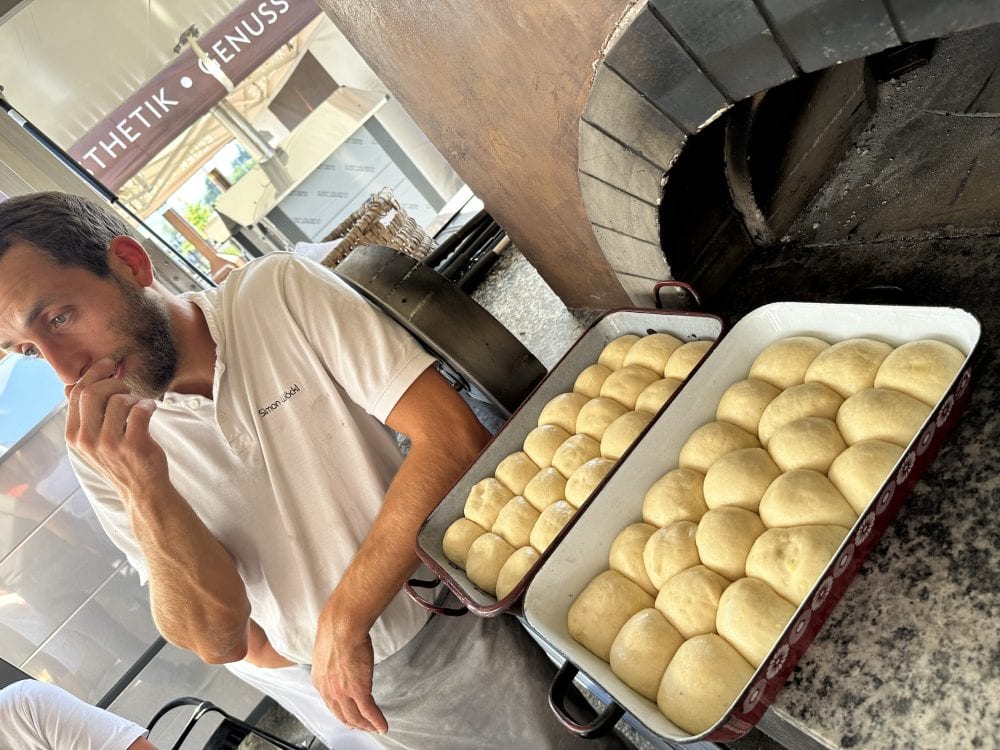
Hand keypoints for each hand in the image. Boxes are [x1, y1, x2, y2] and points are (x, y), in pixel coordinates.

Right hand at [64, 357, 166, 497]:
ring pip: (119, 400)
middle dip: (112, 382)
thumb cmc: (119, 459)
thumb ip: (82, 415)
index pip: (76, 394)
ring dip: (133, 397)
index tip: (108, 365)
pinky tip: (151, 409)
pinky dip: (148, 404)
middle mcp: (87, 440)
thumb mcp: (92, 440)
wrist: (142, 489)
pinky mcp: (134, 445)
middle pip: (92, 392)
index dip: (93, 374)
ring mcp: (110, 444)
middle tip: (126, 388)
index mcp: (74, 436)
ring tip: (139, 407)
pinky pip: (140, 410)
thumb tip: (68, 386)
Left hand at [311, 620, 386, 733]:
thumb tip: (338, 664)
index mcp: (320, 681)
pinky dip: (377, 721)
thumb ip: (331, 665)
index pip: (331, 705)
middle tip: (363, 727)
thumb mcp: (327, 653)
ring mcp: (343, 692)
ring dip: (366, 725)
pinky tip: (382, 726)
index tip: (349, 717)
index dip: (341, 714)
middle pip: (342, 715)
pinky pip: (369, 711)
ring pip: (355, 717)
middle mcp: (328, 691)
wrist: (342, 626)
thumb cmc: (337, 631)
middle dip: (354, 724)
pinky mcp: (358, 690)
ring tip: (374, 728)